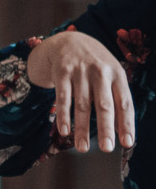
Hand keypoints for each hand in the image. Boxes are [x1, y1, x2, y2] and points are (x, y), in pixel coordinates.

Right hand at [27, 29, 135, 152]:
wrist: (70, 40)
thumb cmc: (96, 66)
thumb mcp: (112, 76)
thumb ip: (117, 99)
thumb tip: (122, 132)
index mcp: (118, 75)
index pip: (125, 103)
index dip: (126, 124)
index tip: (127, 143)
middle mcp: (100, 72)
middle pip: (104, 105)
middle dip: (105, 128)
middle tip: (107, 148)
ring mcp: (79, 71)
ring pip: (81, 104)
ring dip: (81, 128)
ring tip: (82, 147)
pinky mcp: (61, 71)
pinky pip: (63, 97)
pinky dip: (63, 116)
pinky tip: (65, 131)